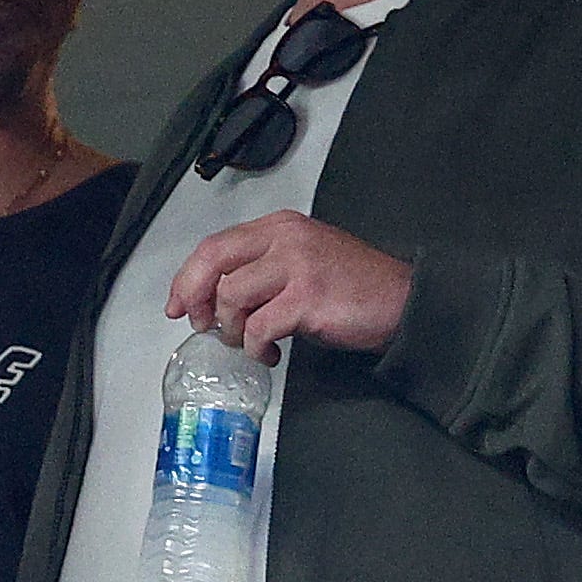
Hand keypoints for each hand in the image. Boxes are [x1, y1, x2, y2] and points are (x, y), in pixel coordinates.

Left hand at [167, 210, 411, 359]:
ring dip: (233, 329)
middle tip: (199, 324)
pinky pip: (259, 326)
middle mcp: (285, 239)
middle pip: (213, 261)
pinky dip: (256, 347)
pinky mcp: (308, 297)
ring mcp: (297, 266)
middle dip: (193, 296)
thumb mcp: (302, 262)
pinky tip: (270, 354)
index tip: (177, 303)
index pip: (215, 245)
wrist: (404, 301)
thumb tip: (213, 297)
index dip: (188, 277)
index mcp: (280, 227)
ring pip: (232, 297)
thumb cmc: (354, 287)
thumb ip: (261, 268)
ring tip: (250, 343)